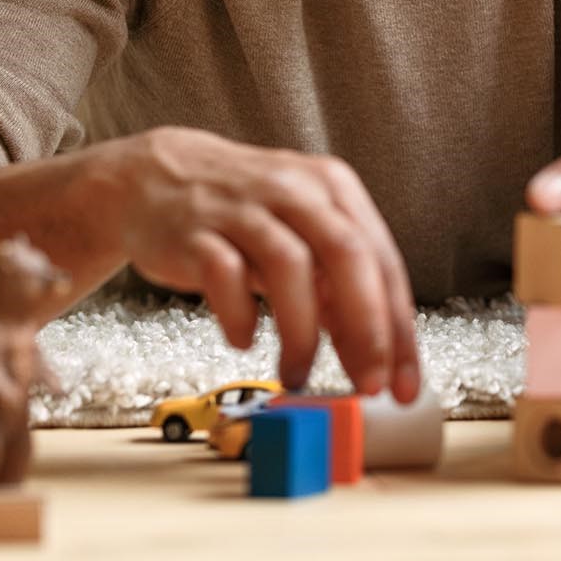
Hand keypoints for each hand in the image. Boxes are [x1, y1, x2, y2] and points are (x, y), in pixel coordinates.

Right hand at [108, 127, 419, 401]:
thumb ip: (336, 284)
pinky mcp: (196, 231)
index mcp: (333, 188)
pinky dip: (240, 315)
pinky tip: (243, 339)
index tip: (404, 384)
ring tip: (297, 374)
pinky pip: (225, 274)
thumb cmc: (243, 212)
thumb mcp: (302, 233)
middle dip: (366, 328)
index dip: (399, 328)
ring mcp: (244, 208)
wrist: (156, 176)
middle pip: (347, 255)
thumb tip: (373, 349)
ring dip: (301, 333)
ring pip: (290, 266)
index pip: (382, 260)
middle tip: (368, 385)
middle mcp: (295, 190)